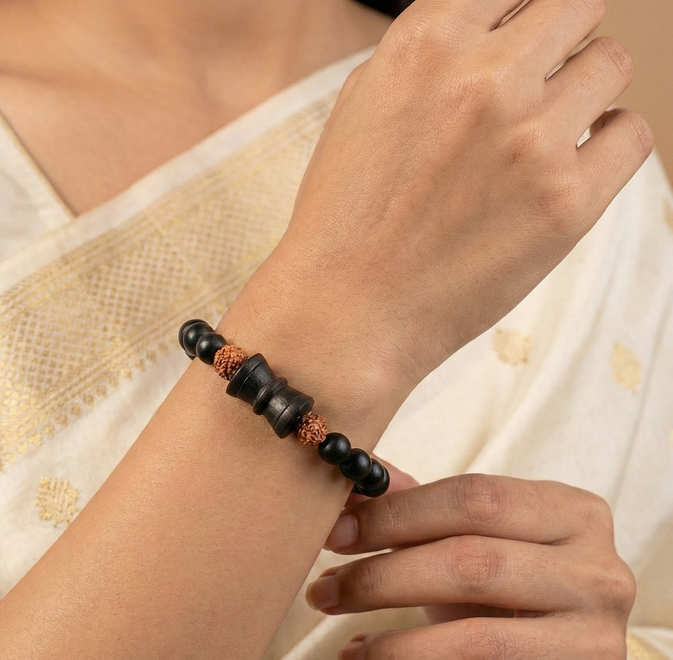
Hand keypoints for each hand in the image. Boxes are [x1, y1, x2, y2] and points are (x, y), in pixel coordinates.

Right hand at [225, 0, 652, 409]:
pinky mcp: (567, 203)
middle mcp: (484, 79)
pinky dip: (608, 146)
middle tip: (539, 85)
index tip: (519, 43)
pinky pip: (632, 135)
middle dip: (561, 40)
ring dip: (583, 94)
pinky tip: (568, 170)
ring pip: (610, 65)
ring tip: (543, 139)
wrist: (345, 311)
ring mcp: (532, 140)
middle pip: (578, 5)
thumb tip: (494, 27)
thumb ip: (429, 55)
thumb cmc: (345, 217)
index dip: (517, 16)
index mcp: (425, 45)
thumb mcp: (362, 107)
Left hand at [307, 473, 636, 659]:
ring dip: (396, 649)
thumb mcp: (475, 541)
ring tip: (351, 652)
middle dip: (381, 580)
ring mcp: (600, 648)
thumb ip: (418, 509)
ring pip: (480, 645)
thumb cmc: (512, 592)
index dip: (395, 515)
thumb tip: (347, 490)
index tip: (336, 536)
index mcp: (572, 515)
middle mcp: (597, 576)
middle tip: (325, 593)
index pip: (474, 498)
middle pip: (472, 565)